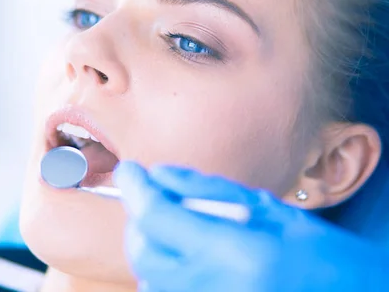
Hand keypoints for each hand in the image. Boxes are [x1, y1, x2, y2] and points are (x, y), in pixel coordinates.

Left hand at [114, 161, 387, 291]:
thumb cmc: (321, 252)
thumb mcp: (269, 207)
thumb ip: (205, 189)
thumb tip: (158, 174)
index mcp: (238, 254)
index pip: (158, 217)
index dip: (136, 188)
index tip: (129, 170)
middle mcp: (216, 289)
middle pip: (144, 252)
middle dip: (139, 219)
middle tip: (152, 196)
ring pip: (149, 277)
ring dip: (151, 245)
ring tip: (175, 225)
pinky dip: (164, 271)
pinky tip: (186, 254)